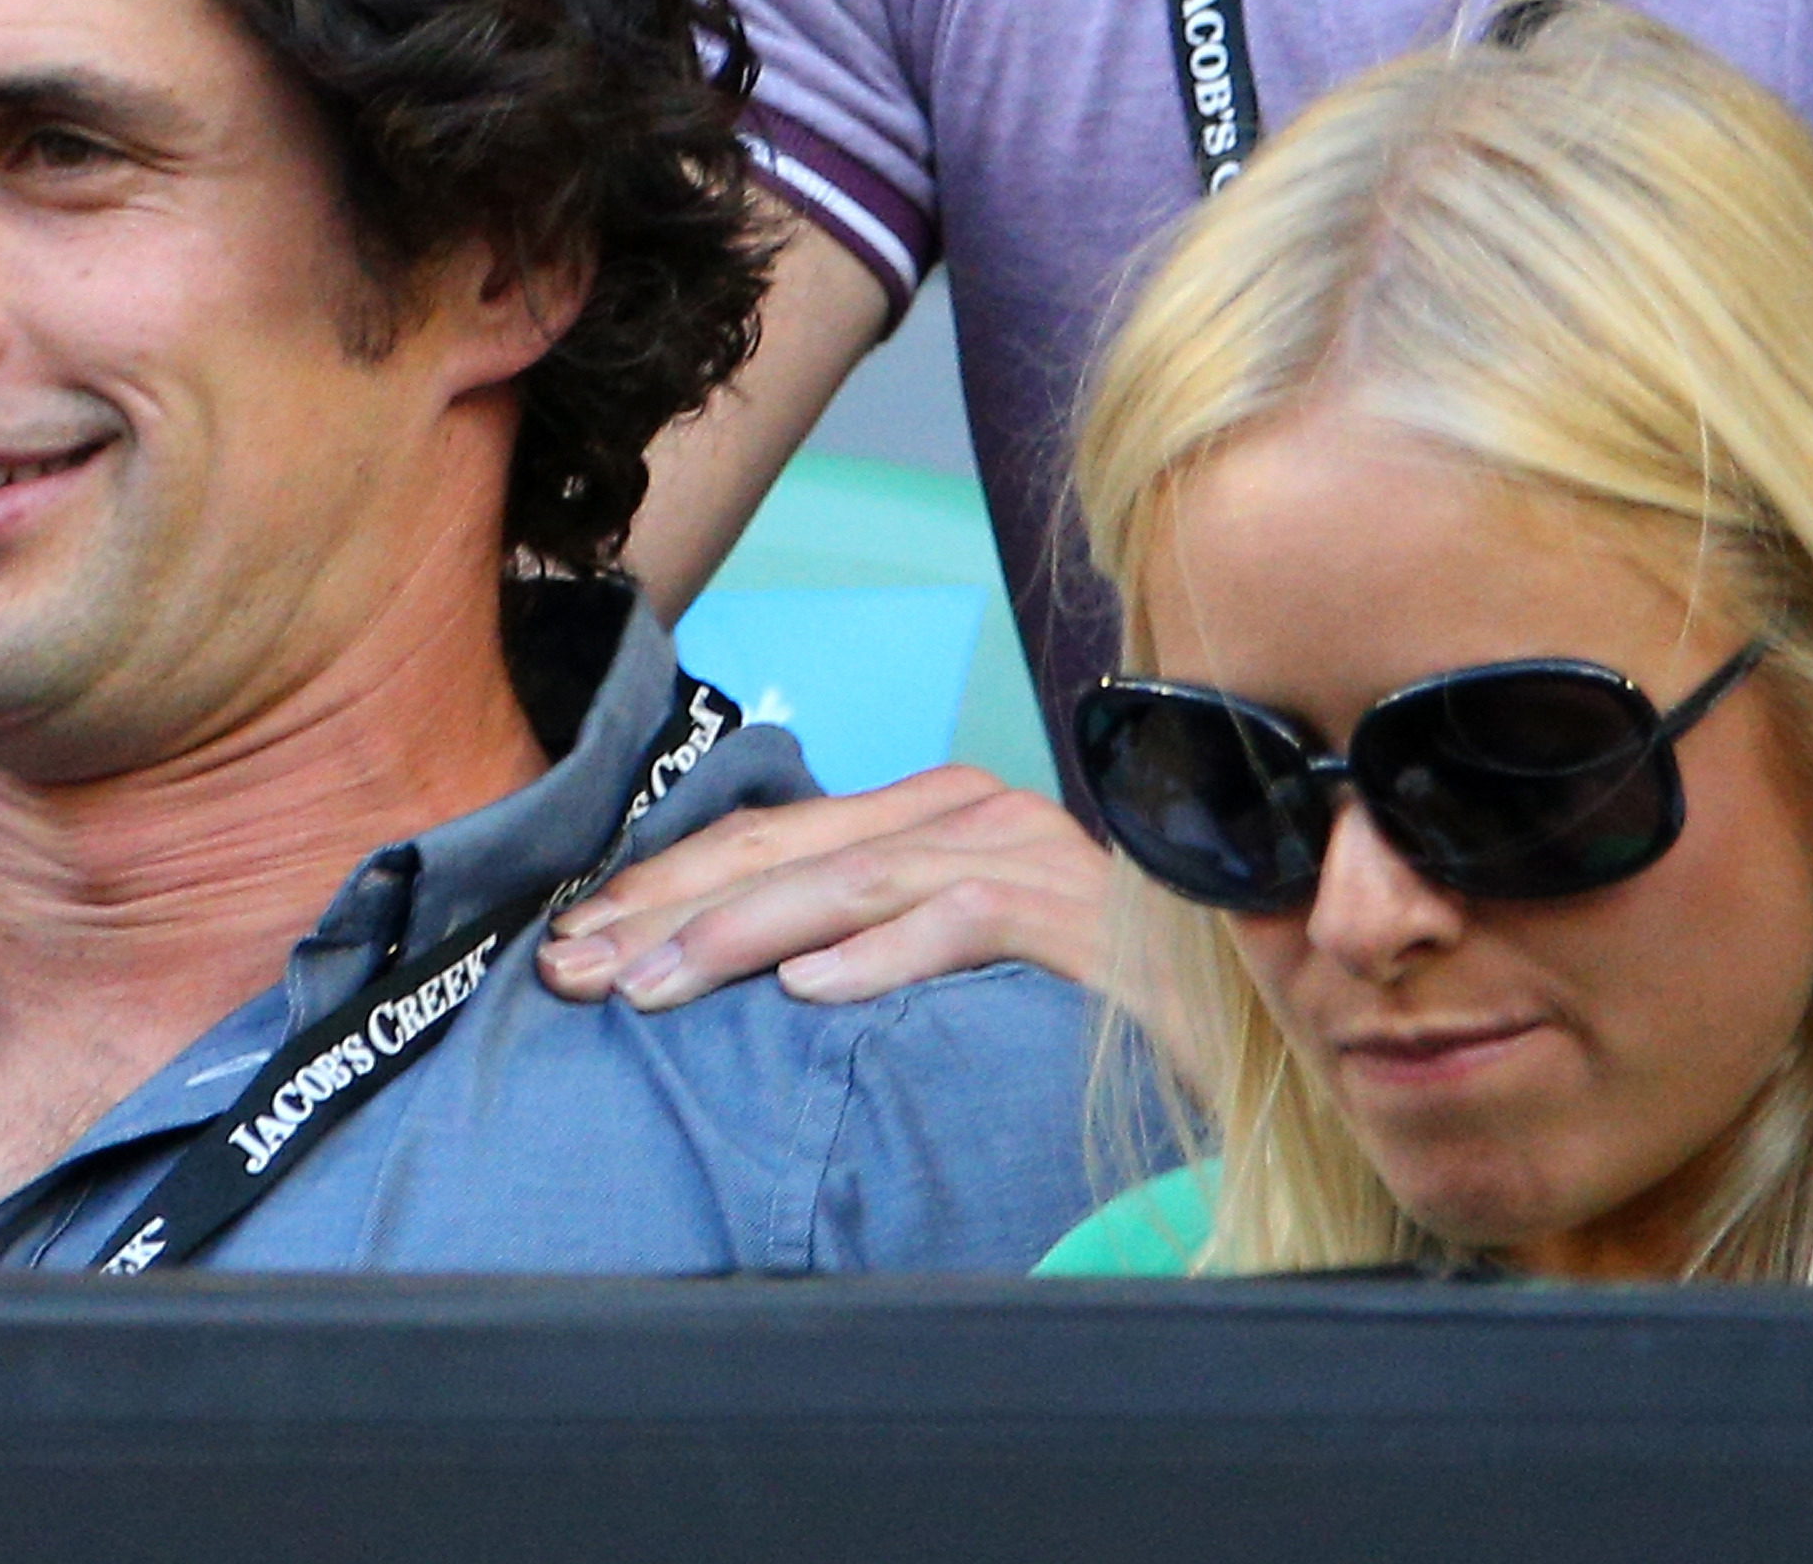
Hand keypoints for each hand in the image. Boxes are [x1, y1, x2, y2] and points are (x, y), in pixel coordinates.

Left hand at [540, 765, 1116, 1008]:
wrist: (1240, 999)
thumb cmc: (1084, 989)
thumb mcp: (953, 952)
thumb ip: (867, 939)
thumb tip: (748, 980)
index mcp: (933, 815)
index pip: (771, 836)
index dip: (663, 883)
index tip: (573, 939)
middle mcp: (972, 813)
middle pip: (789, 848)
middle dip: (668, 907)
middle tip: (572, 968)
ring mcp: (1025, 854)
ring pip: (852, 880)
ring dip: (739, 933)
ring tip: (652, 988)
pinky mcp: (1072, 912)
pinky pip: (962, 920)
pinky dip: (882, 954)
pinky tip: (810, 992)